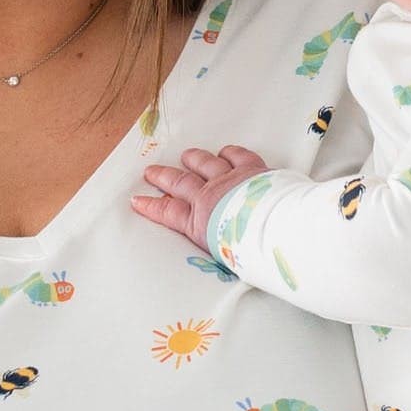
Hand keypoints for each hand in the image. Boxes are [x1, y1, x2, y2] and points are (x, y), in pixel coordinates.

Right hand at [131, 143, 269, 248]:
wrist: (273, 230)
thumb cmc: (250, 251)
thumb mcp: (222, 258)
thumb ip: (215, 246)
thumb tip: (216, 249)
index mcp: (199, 222)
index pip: (168, 212)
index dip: (151, 206)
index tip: (137, 201)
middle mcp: (209, 196)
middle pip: (180, 183)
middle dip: (163, 177)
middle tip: (150, 171)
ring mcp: (229, 179)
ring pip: (206, 164)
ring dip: (194, 159)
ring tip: (185, 155)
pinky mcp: (251, 169)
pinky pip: (237, 156)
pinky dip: (229, 153)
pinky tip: (225, 152)